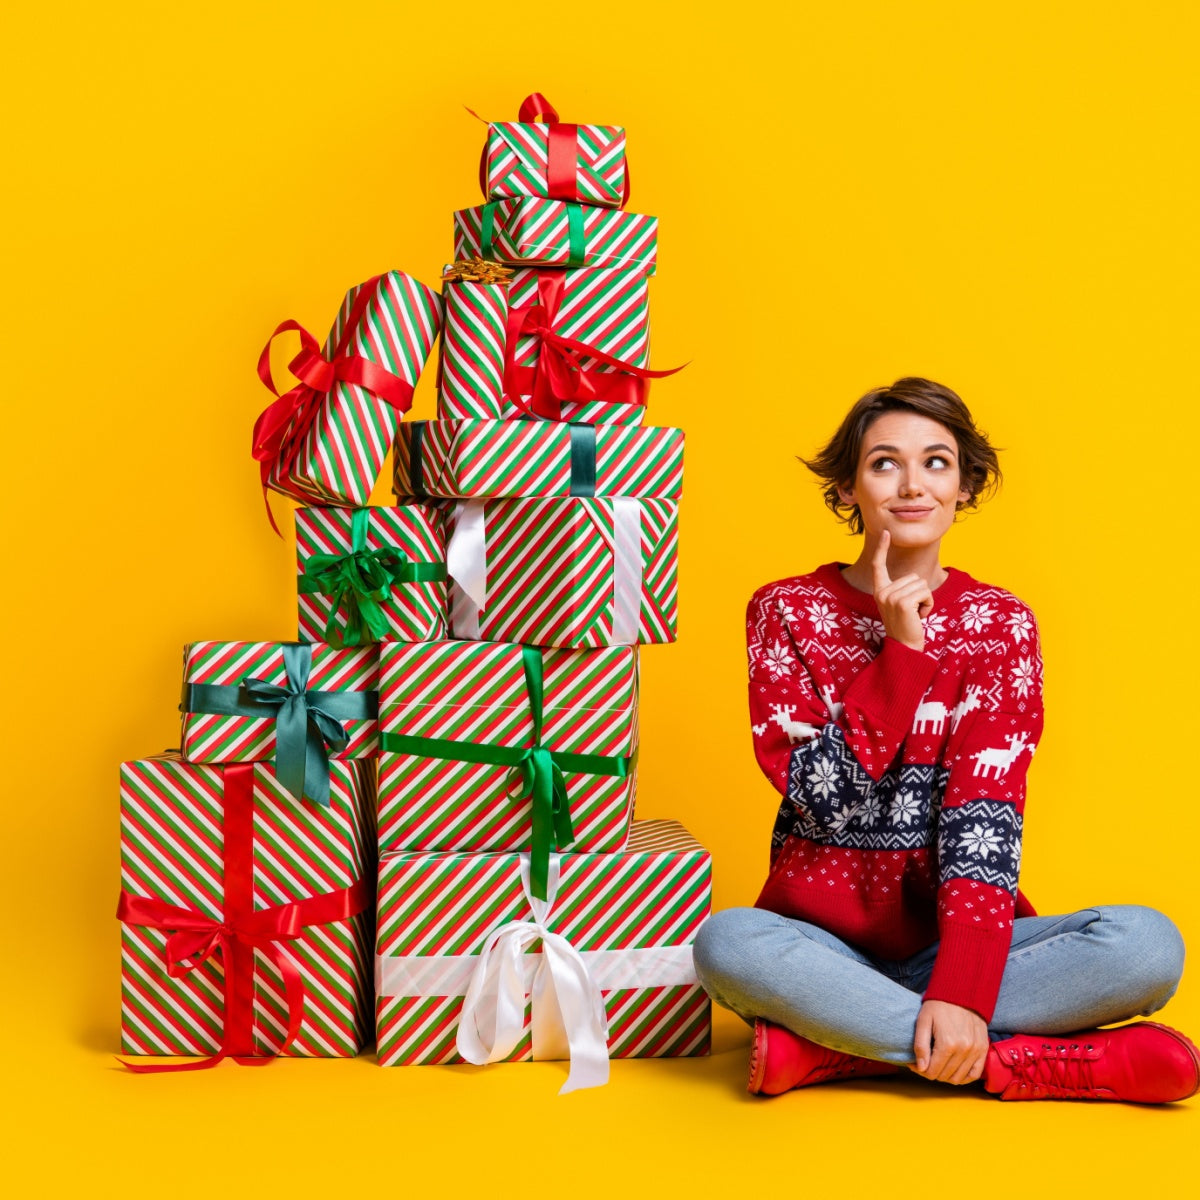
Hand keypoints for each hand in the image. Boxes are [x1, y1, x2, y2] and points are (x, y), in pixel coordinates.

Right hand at [872, 531, 933, 651]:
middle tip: (912, 612)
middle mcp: (882, 592)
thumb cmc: (906, 626)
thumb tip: (915, 580)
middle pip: (913, 577)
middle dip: (920, 593)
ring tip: (915, 614)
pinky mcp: (902, 602)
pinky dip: (928, 604)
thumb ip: (902, 590)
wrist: (905, 647)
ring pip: (921, 584)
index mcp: (880, 591)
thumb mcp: (900, 605)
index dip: (882, 549)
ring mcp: (891, 597)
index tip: (886, 533)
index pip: (879, 565)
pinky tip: (919, 616)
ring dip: (925, 600)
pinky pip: (925, 592)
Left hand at [912, 999, 989, 1084]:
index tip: (915, 1064)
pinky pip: (975, 1074)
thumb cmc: (939, 1005)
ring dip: (946, 1076)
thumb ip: (920, 1046)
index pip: (932, 1072)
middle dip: (931, 1073)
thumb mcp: (923, 1020)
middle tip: (925, 1063)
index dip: (920, 1070)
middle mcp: (963, 1050)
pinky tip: (954, 1071)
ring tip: (938, 1065)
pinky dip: (964, 1077)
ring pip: (959, 1078)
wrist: (961, 992)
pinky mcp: (983, 1049)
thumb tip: (921, 1068)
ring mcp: (975, 1051)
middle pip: (944, 1076)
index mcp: (947, 1044)